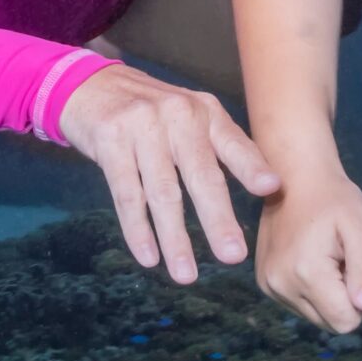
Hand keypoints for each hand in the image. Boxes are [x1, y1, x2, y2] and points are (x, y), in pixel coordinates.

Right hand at [58, 66, 279, 283]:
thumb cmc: (151, 112)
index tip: (271, 189)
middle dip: (217, 219)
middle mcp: (177, 115)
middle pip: (200, 175)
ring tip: (186, 275)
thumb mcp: (190, 117)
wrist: (90, 85)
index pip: (233, 143)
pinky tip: (148, 257)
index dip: (252, 166)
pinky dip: (138, 229)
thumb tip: (267, 187)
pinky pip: (127, 194)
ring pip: (163, 192)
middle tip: (233, 257)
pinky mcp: (110, 141)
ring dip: (175, 238)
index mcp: (205, 111)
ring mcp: (142, 127)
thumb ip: (222, 147)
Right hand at [255, 165, 361, 333]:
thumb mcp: (360, 228)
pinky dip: (310, 289)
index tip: (350, 263)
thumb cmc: (334, 199)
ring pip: (315, 316)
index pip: (345, 322)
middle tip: (339, 258)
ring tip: (324, 255)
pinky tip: (309, 257)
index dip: (358, 298)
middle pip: (329, 322)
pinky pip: (299, 304)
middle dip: (342, 297)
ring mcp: (269, 285)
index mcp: (306, 273)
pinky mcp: (264, 283)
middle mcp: (281, 285)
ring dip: (326, 294)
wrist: (294, 176)